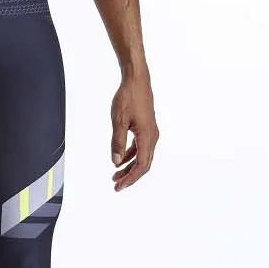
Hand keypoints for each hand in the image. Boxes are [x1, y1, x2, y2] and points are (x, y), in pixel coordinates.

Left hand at [110, 73, 158, 191]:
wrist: (136, 80)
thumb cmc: (127, 98)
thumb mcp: (118, 121)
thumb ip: (117, 143)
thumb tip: (116, 162)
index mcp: (147, 137)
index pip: (141, 165)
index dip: (130, 178)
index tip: (118, 186)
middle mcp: (152, 137)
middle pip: (143, 164)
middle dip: (130, 176)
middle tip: (116, 185)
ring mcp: (150, 133)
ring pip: (142, 156)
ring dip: (129, 167)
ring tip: (116, 176)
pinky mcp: (146, 128)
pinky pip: (140, 148)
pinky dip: (131, 156)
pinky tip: (121, 160)